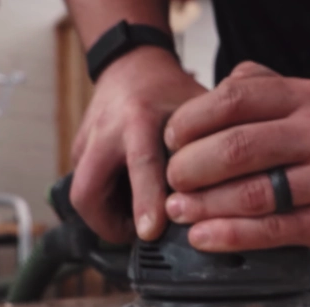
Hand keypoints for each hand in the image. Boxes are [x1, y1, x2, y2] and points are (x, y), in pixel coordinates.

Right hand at [69, 47, 206, 243]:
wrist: (131, 66)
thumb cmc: (169, 92)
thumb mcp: (196, 109)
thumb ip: (213, 143)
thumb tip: (233, 188)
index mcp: (140, 118)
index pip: (141, 165)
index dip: (146, 202)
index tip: (151, 232)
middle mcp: (106, 131)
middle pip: (87, 192)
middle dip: (108, 225)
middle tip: (140, 237)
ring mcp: (85, 142)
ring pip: (82, 197)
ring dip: (108, 218)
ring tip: (140, 220)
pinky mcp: (76, 151)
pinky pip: (84, 189)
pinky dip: (105, 204)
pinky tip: (130, 201)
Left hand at [163, 61, 309, 257]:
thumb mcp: (288, 104)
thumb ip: (247, 91)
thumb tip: (193, 111)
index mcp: (304, 97)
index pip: (234, 99)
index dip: (191, 120)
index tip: (171, 140)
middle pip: (238, 147)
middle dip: (191, 167)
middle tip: (173, 180)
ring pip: (252, 193)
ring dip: (204, 205)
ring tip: (178, 209)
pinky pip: (271, 230)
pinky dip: (229, 235)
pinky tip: (202, 236)